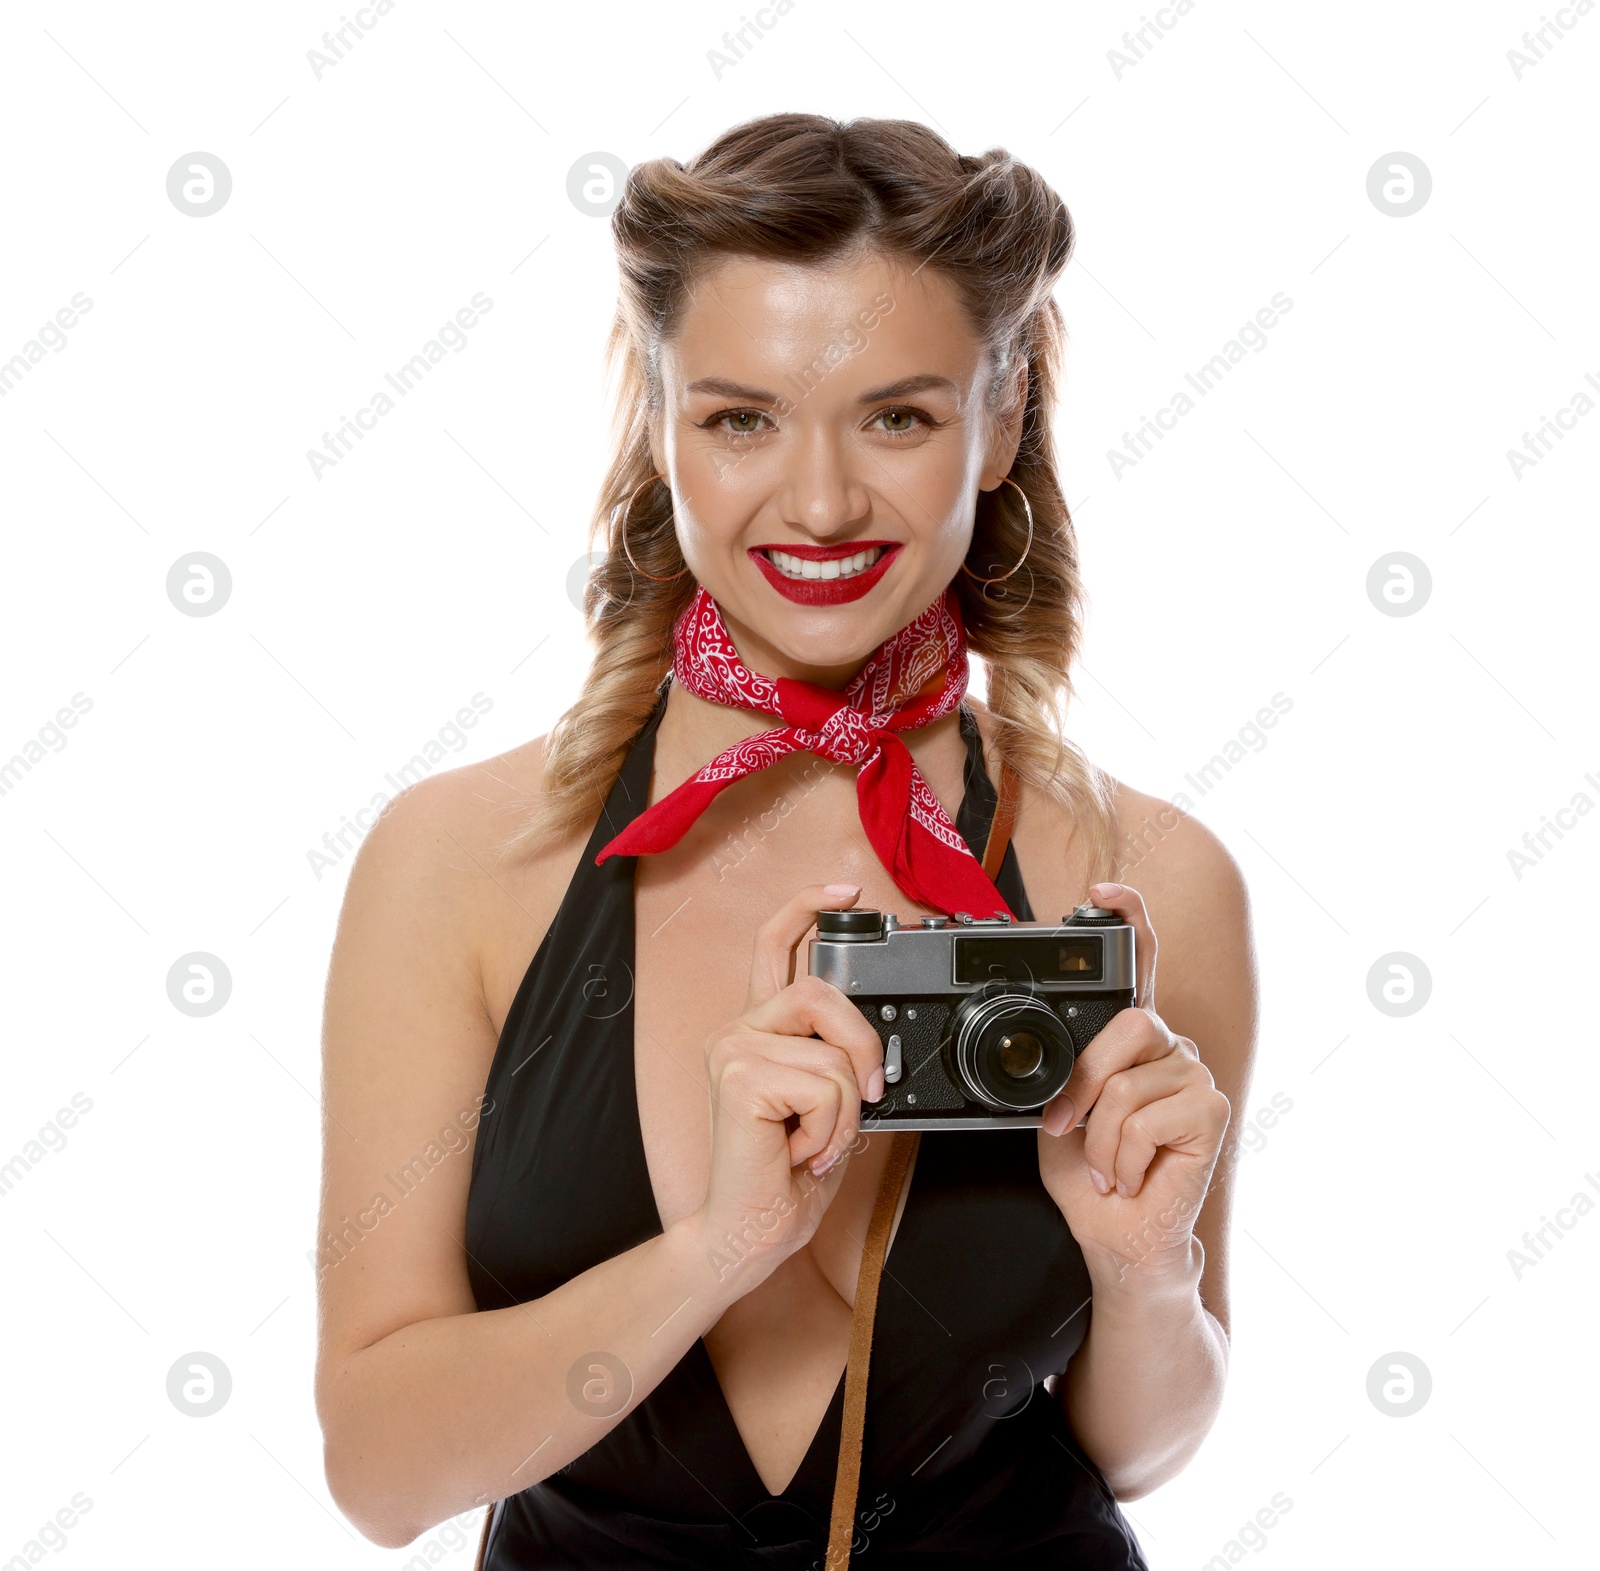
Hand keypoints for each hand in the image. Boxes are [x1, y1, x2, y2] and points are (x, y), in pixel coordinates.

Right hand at [691, 882, 885, 1288]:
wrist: (749, 1233)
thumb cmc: (786, 1177)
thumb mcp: (828, 1107)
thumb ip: (838, 1062)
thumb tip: (875, 1047)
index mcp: (758, 1030)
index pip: (775, 945)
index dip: (808, 906)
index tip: (847, 889)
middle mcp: (738, 1030)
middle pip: (823, 990)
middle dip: (863, 1046)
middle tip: (867, 1094)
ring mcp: (734, 1048)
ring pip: (834, 1051)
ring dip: (846, 1109)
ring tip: (815, 1142)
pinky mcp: (740, 1075)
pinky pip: (827, 1085)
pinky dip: (832, 1129)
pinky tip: (799, 1152)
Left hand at [1036, 882, 1230, 1288]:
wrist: (1117, 1234)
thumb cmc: (1090, 1173)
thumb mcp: (1059, 1112)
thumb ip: (1063, 1070)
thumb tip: (1048, 1052)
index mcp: (1131, 1040)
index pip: (1139, 965)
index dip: (1128, 919)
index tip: (1101, 892)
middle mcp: (1169, 1047)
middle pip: (1124, 1026)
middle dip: (1083, 1085)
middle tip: (1068, 1128)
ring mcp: (1195, 1073)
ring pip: (1124, 1087)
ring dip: (1100, 1140)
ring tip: (1110, 1165)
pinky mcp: (1212, 1108)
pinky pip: (1143, 1119)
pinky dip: (1122, 1157)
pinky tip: (1134, 1175)